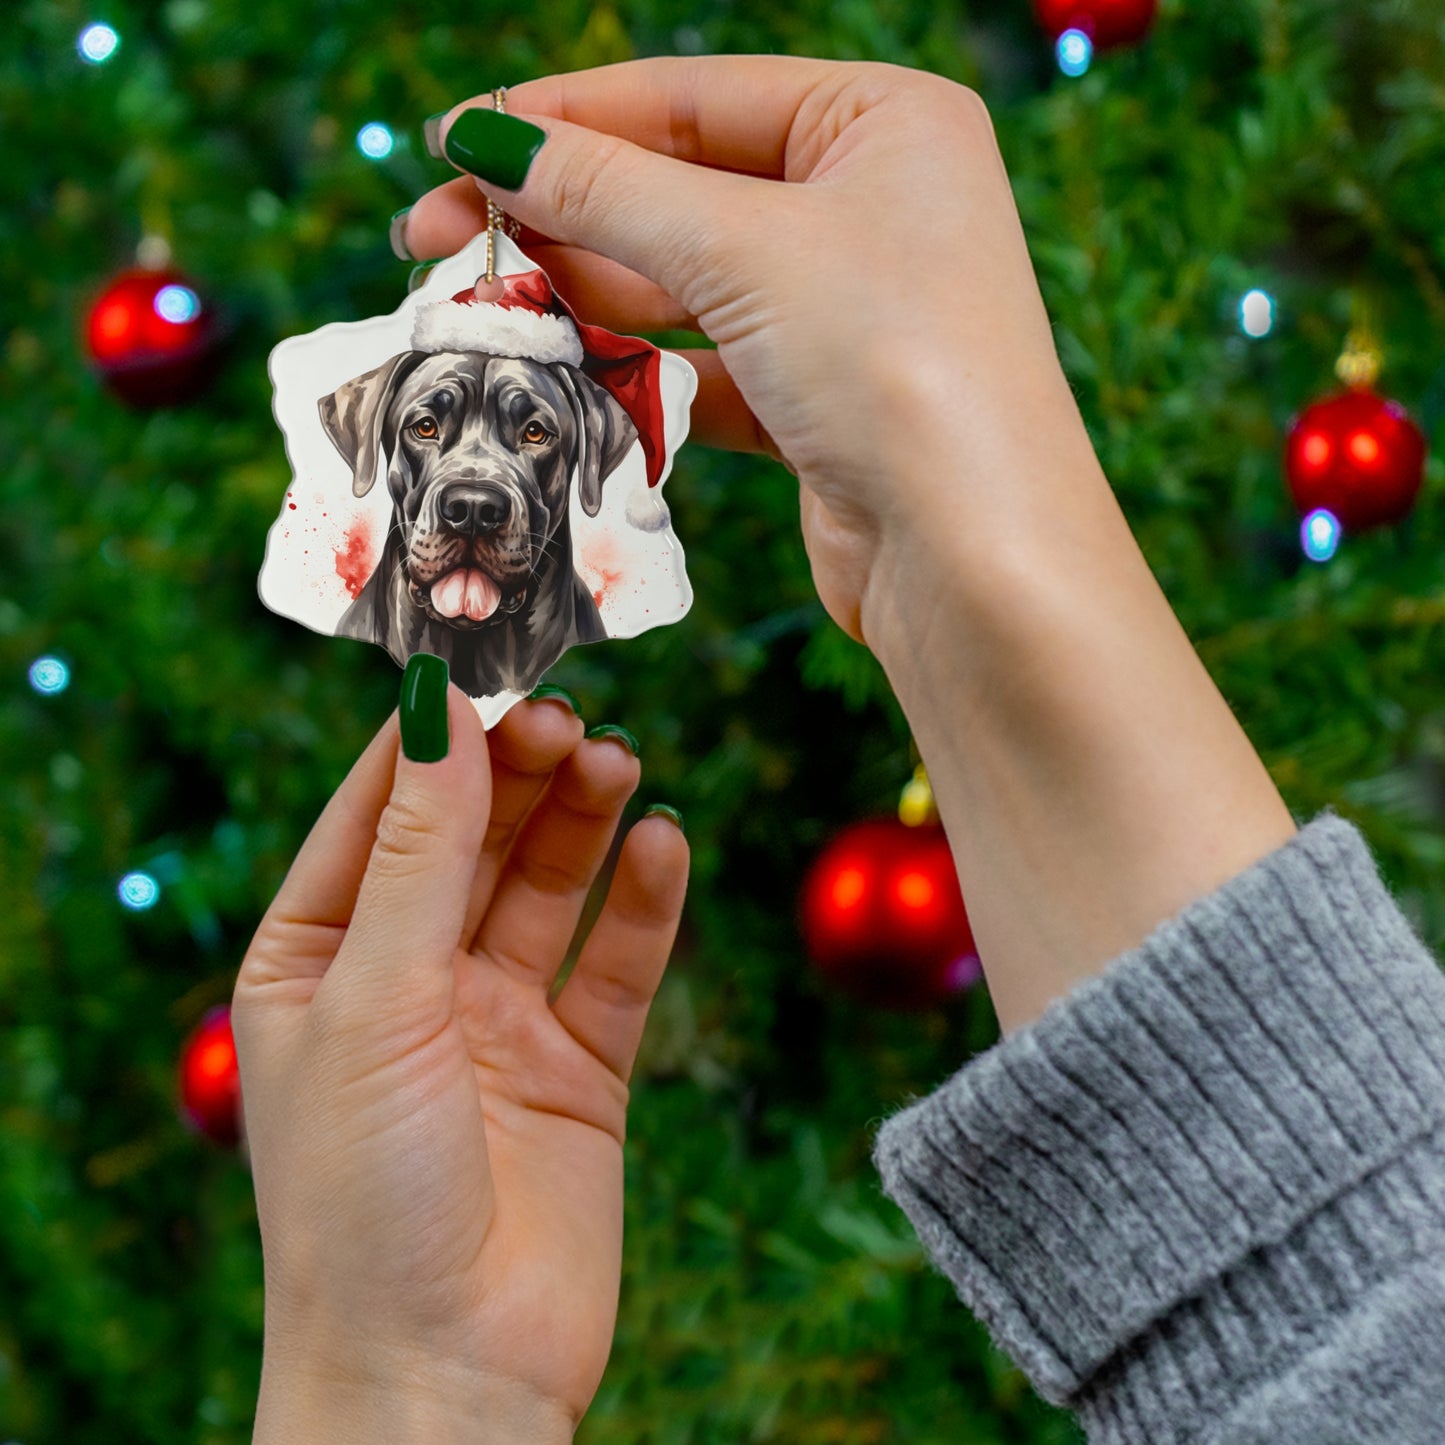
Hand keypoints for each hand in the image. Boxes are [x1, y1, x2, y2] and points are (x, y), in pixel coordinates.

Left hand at [233, 690, 687, 1441]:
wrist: (445, 1378)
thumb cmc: (362, 1200)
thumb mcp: (374, 1000)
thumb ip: (418, 853)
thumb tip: (435, 710)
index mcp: (317, 960)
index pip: (376, 812)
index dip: (431, 740)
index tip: (487, 668)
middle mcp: (408, 981)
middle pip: (473, 838)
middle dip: (519, 773)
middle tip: (570, 718)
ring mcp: (497, 1023)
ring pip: (549, 886)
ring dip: (584, 820)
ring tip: (621, 762)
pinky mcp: (579, 1068)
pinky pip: (617, 962)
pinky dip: (644, 901)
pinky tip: (665, 844)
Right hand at [402, 57, 1094, 645]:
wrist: (974, 558)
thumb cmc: (895, 365)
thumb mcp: (743, 249)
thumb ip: (608, 189)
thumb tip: (486, 140)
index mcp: (882, 121)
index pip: (690, 97)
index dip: (563, 118)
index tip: (453, 142)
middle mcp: (870, 205)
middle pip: (678, 188)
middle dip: (556, 213)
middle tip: (431, 237)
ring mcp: (845, 308)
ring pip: (684, 283)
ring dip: (583, 294)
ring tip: (479, 306)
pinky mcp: (819, 402)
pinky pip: (705, 365)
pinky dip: (637, 370)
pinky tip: (562, 372)